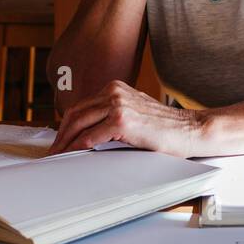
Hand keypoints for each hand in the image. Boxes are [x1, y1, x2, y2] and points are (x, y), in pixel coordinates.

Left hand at [48, 80, 209, 157]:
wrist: (189, 129)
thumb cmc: (166, 127)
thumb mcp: (135, 113)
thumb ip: (112, 116)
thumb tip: (89, 133)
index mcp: (115, 88)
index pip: (81, 106)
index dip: (66, 125)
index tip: (60, 140)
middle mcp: (114, 92)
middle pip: (75, 113)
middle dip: (61, 134)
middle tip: (53, 151)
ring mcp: (117, 104)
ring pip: (79, 123)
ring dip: (66, 142)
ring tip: (59, 155)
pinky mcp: (122, 120)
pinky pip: (92, 135)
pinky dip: (79, 146)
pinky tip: (74, 155)